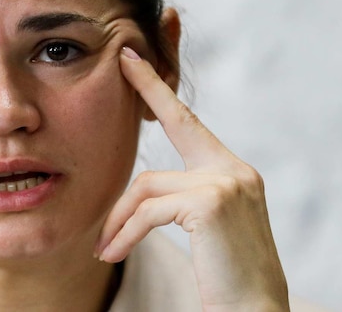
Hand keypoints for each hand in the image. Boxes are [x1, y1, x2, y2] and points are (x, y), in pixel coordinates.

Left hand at [95, 46, 288, 310]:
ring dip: (119, 219)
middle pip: (171, 135)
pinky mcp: (210, 202)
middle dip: (147, 88)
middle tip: (123, 62)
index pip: (190, 123)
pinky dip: (124, 233)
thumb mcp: (206, 229)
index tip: (137, 60)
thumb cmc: (227, 280)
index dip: (161, 90)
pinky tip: (111, 253)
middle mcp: (236, 170)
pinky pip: (147, 210)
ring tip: (105, 248)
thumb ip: (185, 197)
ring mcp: (226, 183)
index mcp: (235, 174)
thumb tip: (143, 187)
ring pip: (146, 185)